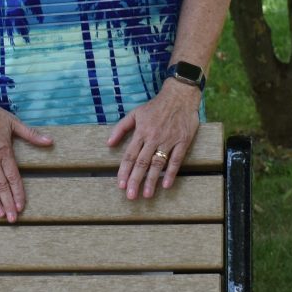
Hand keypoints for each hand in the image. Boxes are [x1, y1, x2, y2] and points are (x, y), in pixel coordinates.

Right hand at [0, 98, 51, 223]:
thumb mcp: (14, 123)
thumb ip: (31, 135)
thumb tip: (50, 141)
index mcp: (4, 151)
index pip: (13, 178)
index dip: (18, 193)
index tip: (21, 207)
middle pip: (1, 186)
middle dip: (8, 203)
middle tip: (13, 219)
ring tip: (0, 214)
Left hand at [108, 84, 201, 199]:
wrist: (180, 96)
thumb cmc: (156, 106)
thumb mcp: (135, 113)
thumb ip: (121, 128)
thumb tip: (108, 143)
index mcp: (141, 131)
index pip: (130, 155)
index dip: (124, 171)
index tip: (119, 185)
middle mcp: (153, 137)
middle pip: (142, 162)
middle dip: (135, 180)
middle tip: (130, 196)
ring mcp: (169, 140)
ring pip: (158, 163)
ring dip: (152, 180)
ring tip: (147, 194)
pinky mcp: (183, 141)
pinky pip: (176, 159)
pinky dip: (171, 172)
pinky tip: (166, 185)